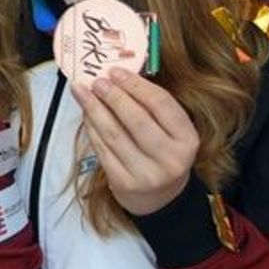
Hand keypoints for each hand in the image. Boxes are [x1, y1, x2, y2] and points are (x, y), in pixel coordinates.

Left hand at [72, 67, 199, 215]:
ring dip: (94, 109)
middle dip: (113, 96)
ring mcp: (146, 174)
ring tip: (82, 91)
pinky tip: (85, 113)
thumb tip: (118, 75)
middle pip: (136, 120)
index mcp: (187, 139)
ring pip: (114, 134)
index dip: (136, 85)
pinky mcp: (123, 183)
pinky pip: (102, 149)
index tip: (116, 71)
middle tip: (97, 80)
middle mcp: (170, 159)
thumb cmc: (163, 152)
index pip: (161, 104)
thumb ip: (151, 105)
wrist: (160, 197)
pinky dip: (91, 128)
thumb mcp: (171, 131)